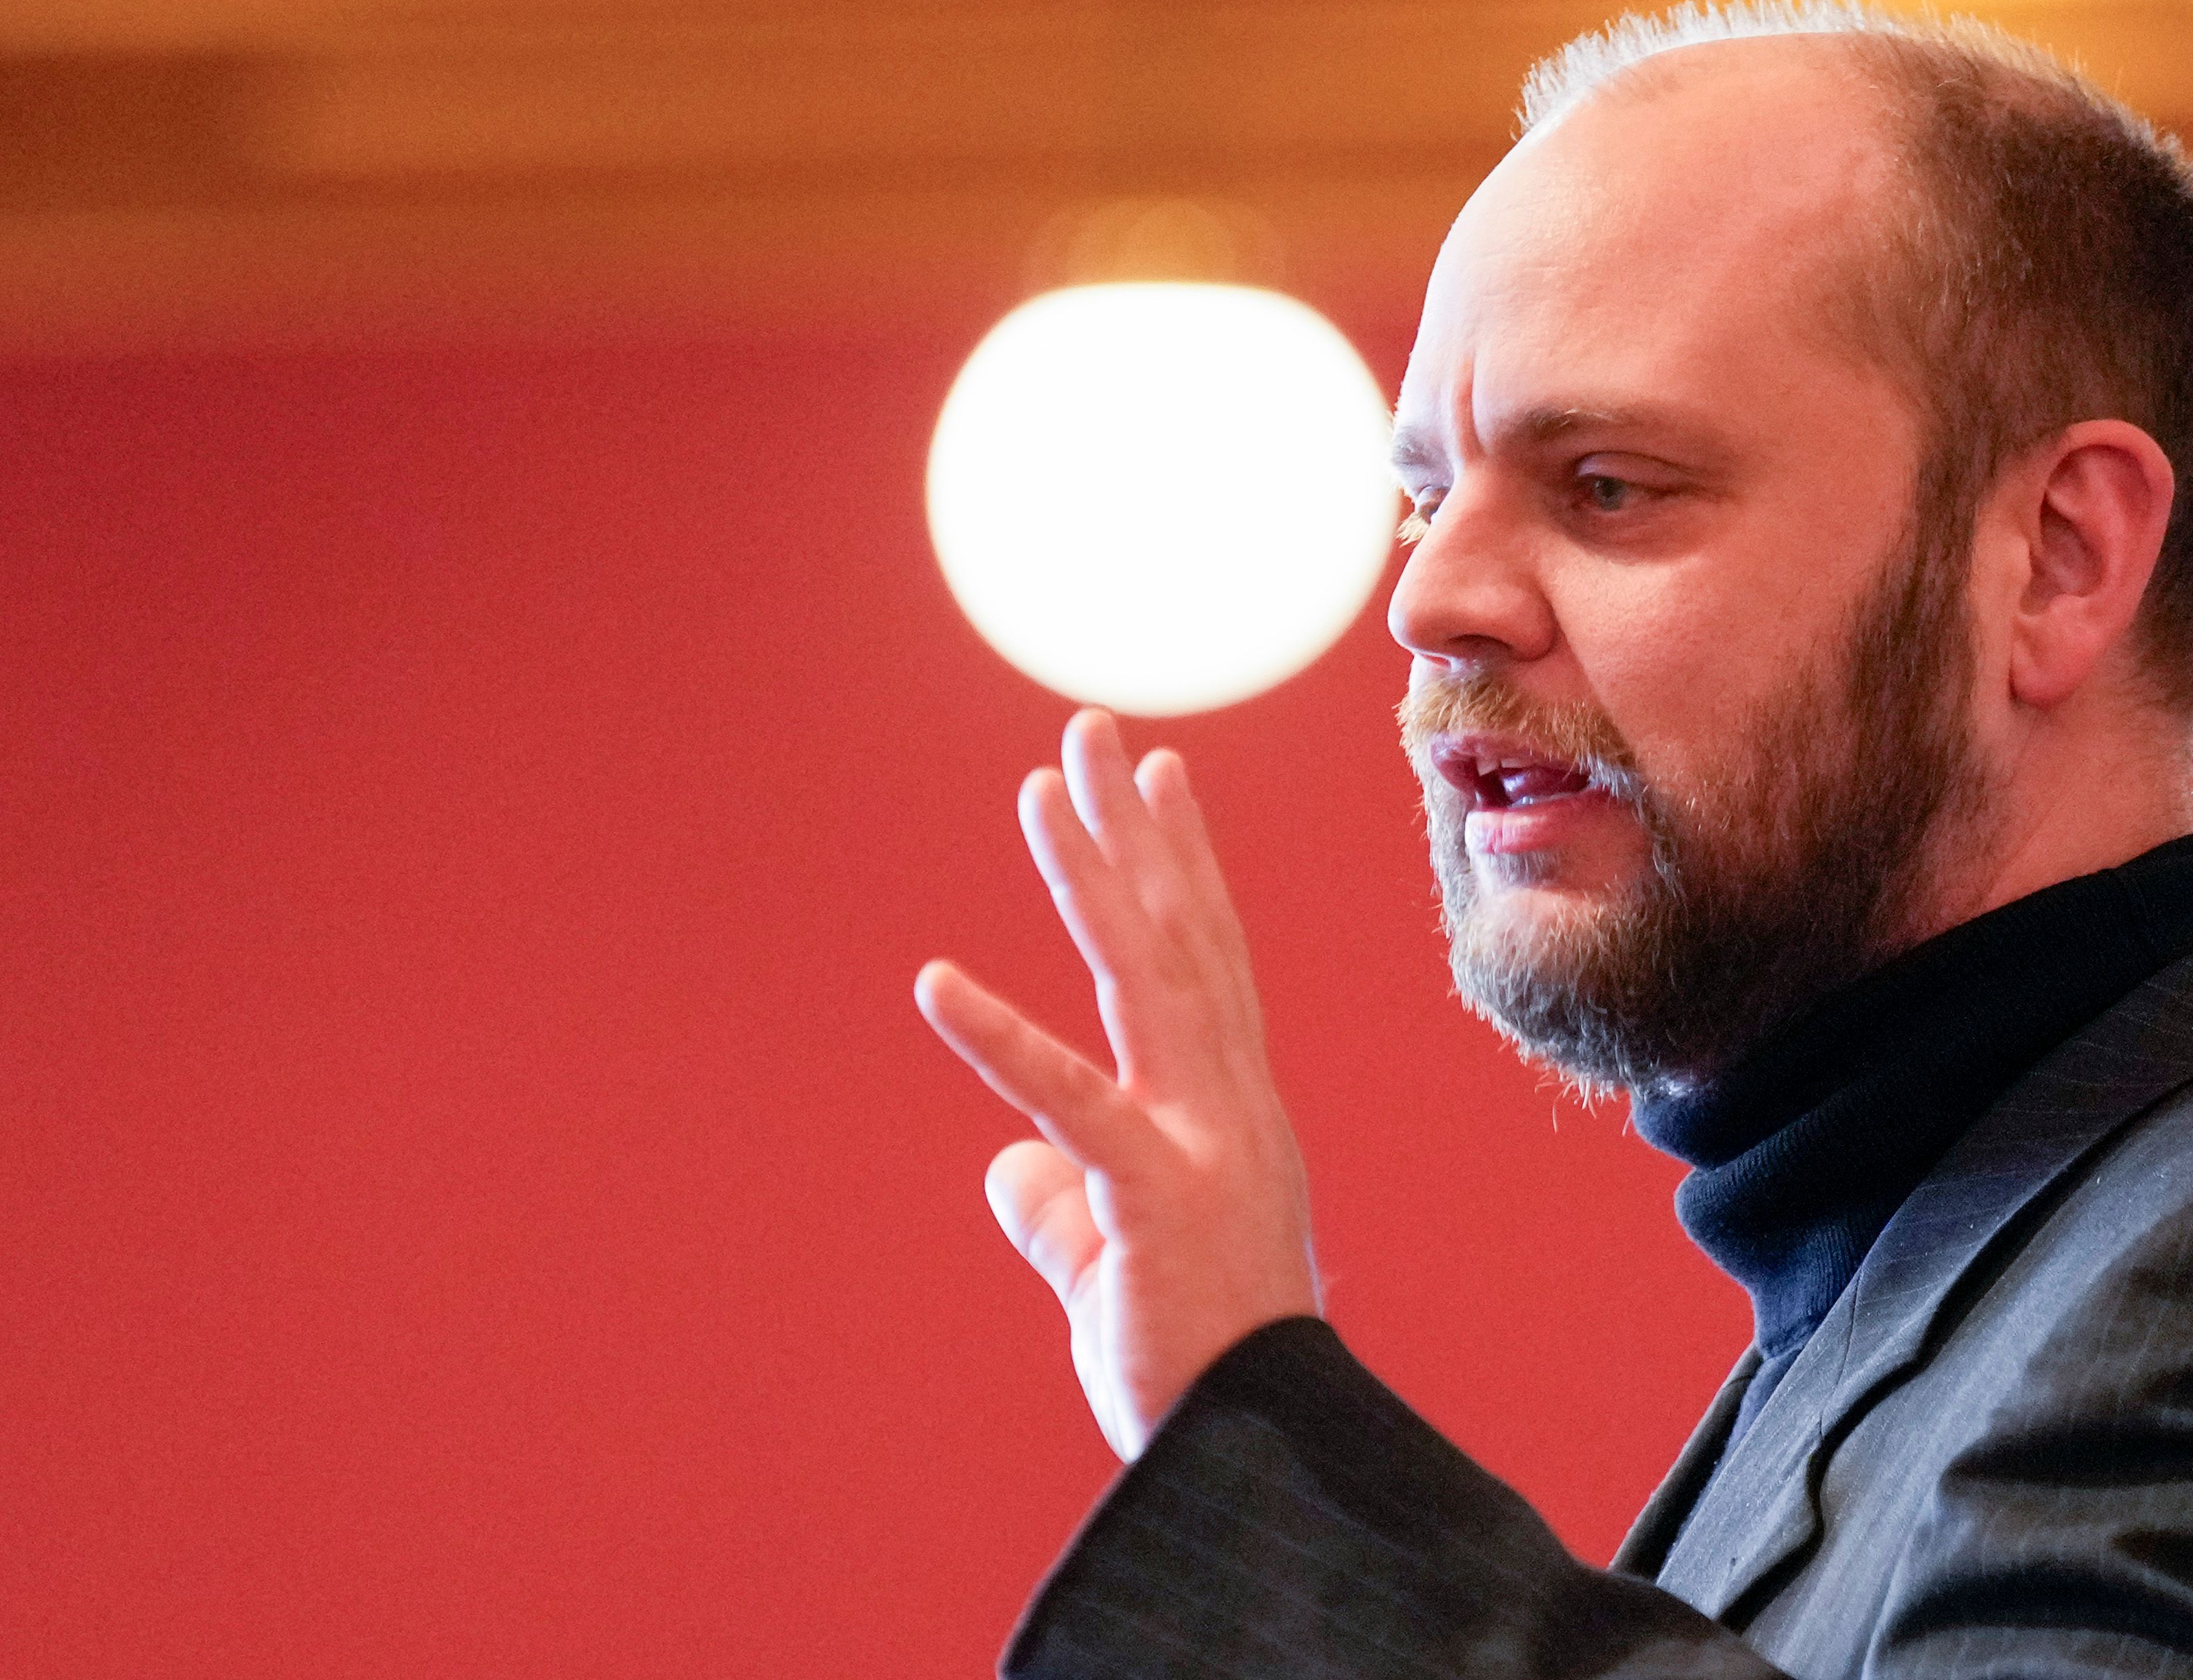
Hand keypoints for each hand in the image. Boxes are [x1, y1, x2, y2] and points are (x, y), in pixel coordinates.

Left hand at [916, 709, 1322, 1458]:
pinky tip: (935, 982)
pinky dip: (1001, 1039)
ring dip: (1089, 878)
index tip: (1158, 780)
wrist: (1256, 1456)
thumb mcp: (1119, 1271)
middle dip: (1135, 831)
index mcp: (1232, 1114)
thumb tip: (1007, 1165)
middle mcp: (1231, 1105)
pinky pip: (1068, 1102)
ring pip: (1143, 980)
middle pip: (1180, 937)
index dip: (1181, 865)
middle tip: (1097, 735)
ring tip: (1043, 790)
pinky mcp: (1154, 1195)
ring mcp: (1203, 1141)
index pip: (1207, 962)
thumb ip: (1064, 1208)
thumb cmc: (1202, 1371)